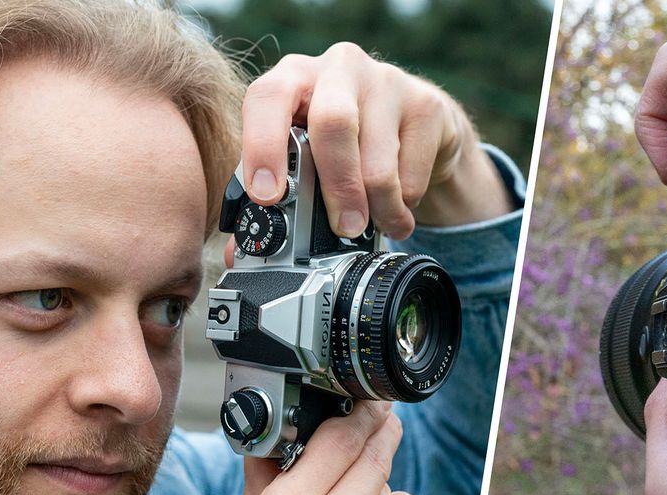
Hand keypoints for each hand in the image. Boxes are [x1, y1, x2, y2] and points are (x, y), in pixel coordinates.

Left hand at [239, 43, 510, 238]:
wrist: (414, 121)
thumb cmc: (345, 140)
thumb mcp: (306, 154)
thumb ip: (273, 195)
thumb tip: (240, 255)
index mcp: (293, 77)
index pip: (269, 98)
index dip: (262, 147)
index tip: (267, 196)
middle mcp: (338, 68)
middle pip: (333, 123)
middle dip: (337, 187)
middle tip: (344, 228)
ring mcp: (386, 81)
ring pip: (377, 159)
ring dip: (378, 207)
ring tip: (378, 226)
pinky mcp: (426, 104)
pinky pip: (412, 170)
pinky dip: (404, 204)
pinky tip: (400, 208)